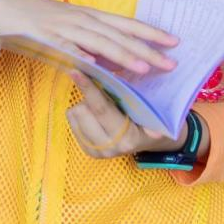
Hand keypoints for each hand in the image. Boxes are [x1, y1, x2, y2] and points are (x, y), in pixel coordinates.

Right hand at [0, 0, 177, 74]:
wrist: (3, 4)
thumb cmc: (37, 16)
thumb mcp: (68, 24)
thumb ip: (89, 41)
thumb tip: (112, 60)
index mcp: (88, 15)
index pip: (125, 23)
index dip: (151, 32)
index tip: (175, 41)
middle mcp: (81, 18)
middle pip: (119, 35)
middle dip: (147, 49)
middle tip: (172, 63)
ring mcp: (63, 27)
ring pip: (99, 41)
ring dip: (122, 55)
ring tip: (144, 68)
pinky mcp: (45, 36)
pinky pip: (66, 48)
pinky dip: (82, 56)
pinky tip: (96, 67)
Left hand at [65, 70, 184, 157]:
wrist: (146, 140)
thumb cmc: (149, 118)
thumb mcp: (152, 112)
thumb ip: (145, 109)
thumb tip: (144, 115)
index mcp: (128, 138)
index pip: (101, 109)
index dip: (88, 88)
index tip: (75, 71)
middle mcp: (111, 147)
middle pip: (82, 111)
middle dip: (88, 96)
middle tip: (101, 91)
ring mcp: (98, 152)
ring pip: (75, 113)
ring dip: (85, 104)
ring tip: (102, 106)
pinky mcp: (87, 150)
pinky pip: (72, 120)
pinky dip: (80, 112)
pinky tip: (95, 115)